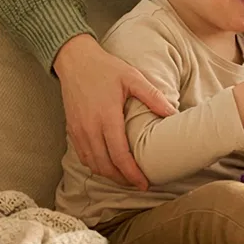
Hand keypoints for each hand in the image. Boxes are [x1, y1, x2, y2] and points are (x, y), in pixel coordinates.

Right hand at [52, 33, 175, 189]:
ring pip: (92, 164)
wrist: (74, 60)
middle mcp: (89, 128)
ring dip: (109, 174)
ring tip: (125, 177)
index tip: (145, 183)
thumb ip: (152, 96)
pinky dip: (95, 165)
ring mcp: (78, 130)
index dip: (132, 174)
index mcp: (106, 117)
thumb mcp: (132, 77)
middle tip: (138, 183)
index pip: (120, 155)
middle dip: (122, 179)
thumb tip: (172, 113)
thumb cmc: (105, 68)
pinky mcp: (71, 129)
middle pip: (105, 166)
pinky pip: (83, 156)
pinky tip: (107, 164)